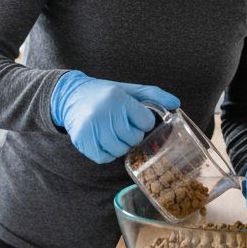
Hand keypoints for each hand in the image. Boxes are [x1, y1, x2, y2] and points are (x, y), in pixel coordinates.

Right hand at [51, 71, 179, 163]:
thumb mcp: (128, 90)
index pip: (146, 122)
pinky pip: (104, 157)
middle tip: (122, 124)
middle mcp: (104, 113)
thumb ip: (153, 95)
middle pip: (134, 138)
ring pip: (120, 150)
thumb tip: (176, 104)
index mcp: (118, 98)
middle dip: (132, 134)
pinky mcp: (82, 140)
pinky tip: (103, 141)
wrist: (70, 95)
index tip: (133, 116)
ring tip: (112, 132)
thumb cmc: (104, 94)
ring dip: (120, 145)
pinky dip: (107, 153)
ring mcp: (91, 128)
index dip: (143, 121)